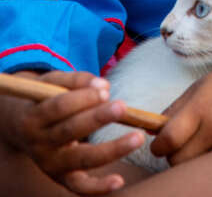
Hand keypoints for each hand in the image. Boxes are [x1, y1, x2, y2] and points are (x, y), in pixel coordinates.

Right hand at [1, 70, 143, 193]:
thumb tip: (104, 85)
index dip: (83, 99)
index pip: (58, 108)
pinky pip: (79, 186)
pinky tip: (119, 181)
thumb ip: (76, 80)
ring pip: (80, 159)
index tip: (105, 90)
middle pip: (70, 132)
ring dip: (110, 150)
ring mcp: (50, 164)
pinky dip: (98, 187)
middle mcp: (39, 144)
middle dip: (97, 119)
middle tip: (122, 107)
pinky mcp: (61, 178)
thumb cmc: (44, 99)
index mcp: (33, 118)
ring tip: (137, 138)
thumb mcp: (52, 83)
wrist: (20, 127)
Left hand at [149, 56, 211, 166]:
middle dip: (172, 156)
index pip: (168, 141)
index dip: (157, 146)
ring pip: (195, 165)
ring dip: (190, 158)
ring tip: (196, 141)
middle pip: (178, 161)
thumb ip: (175, 109)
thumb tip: (153, 130)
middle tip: (176, 145)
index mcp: (200, 108)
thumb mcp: (200, 86)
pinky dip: (207, 157)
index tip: (159, 142)